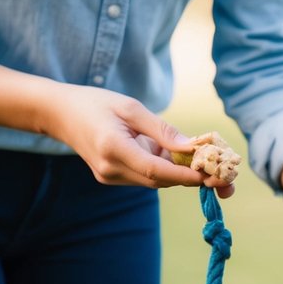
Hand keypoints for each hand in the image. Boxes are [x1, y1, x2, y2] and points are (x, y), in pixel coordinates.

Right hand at [43, 84, 234, 195]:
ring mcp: (109, 177)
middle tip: (224, 175)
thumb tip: (193, 146)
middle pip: (160, 180)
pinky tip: (177, 157)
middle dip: (192, 178)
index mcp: (113, 148)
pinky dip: (165, 169)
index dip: (187, 175)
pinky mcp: (111, 178)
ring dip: (180, 172)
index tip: (213, 176)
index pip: (157, 170)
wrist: (58, 113)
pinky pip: (146, 176)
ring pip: (155, 180)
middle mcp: (111, 170)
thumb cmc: (95, 103)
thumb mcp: (131, 107)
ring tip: (207, 164)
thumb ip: (162, 130)